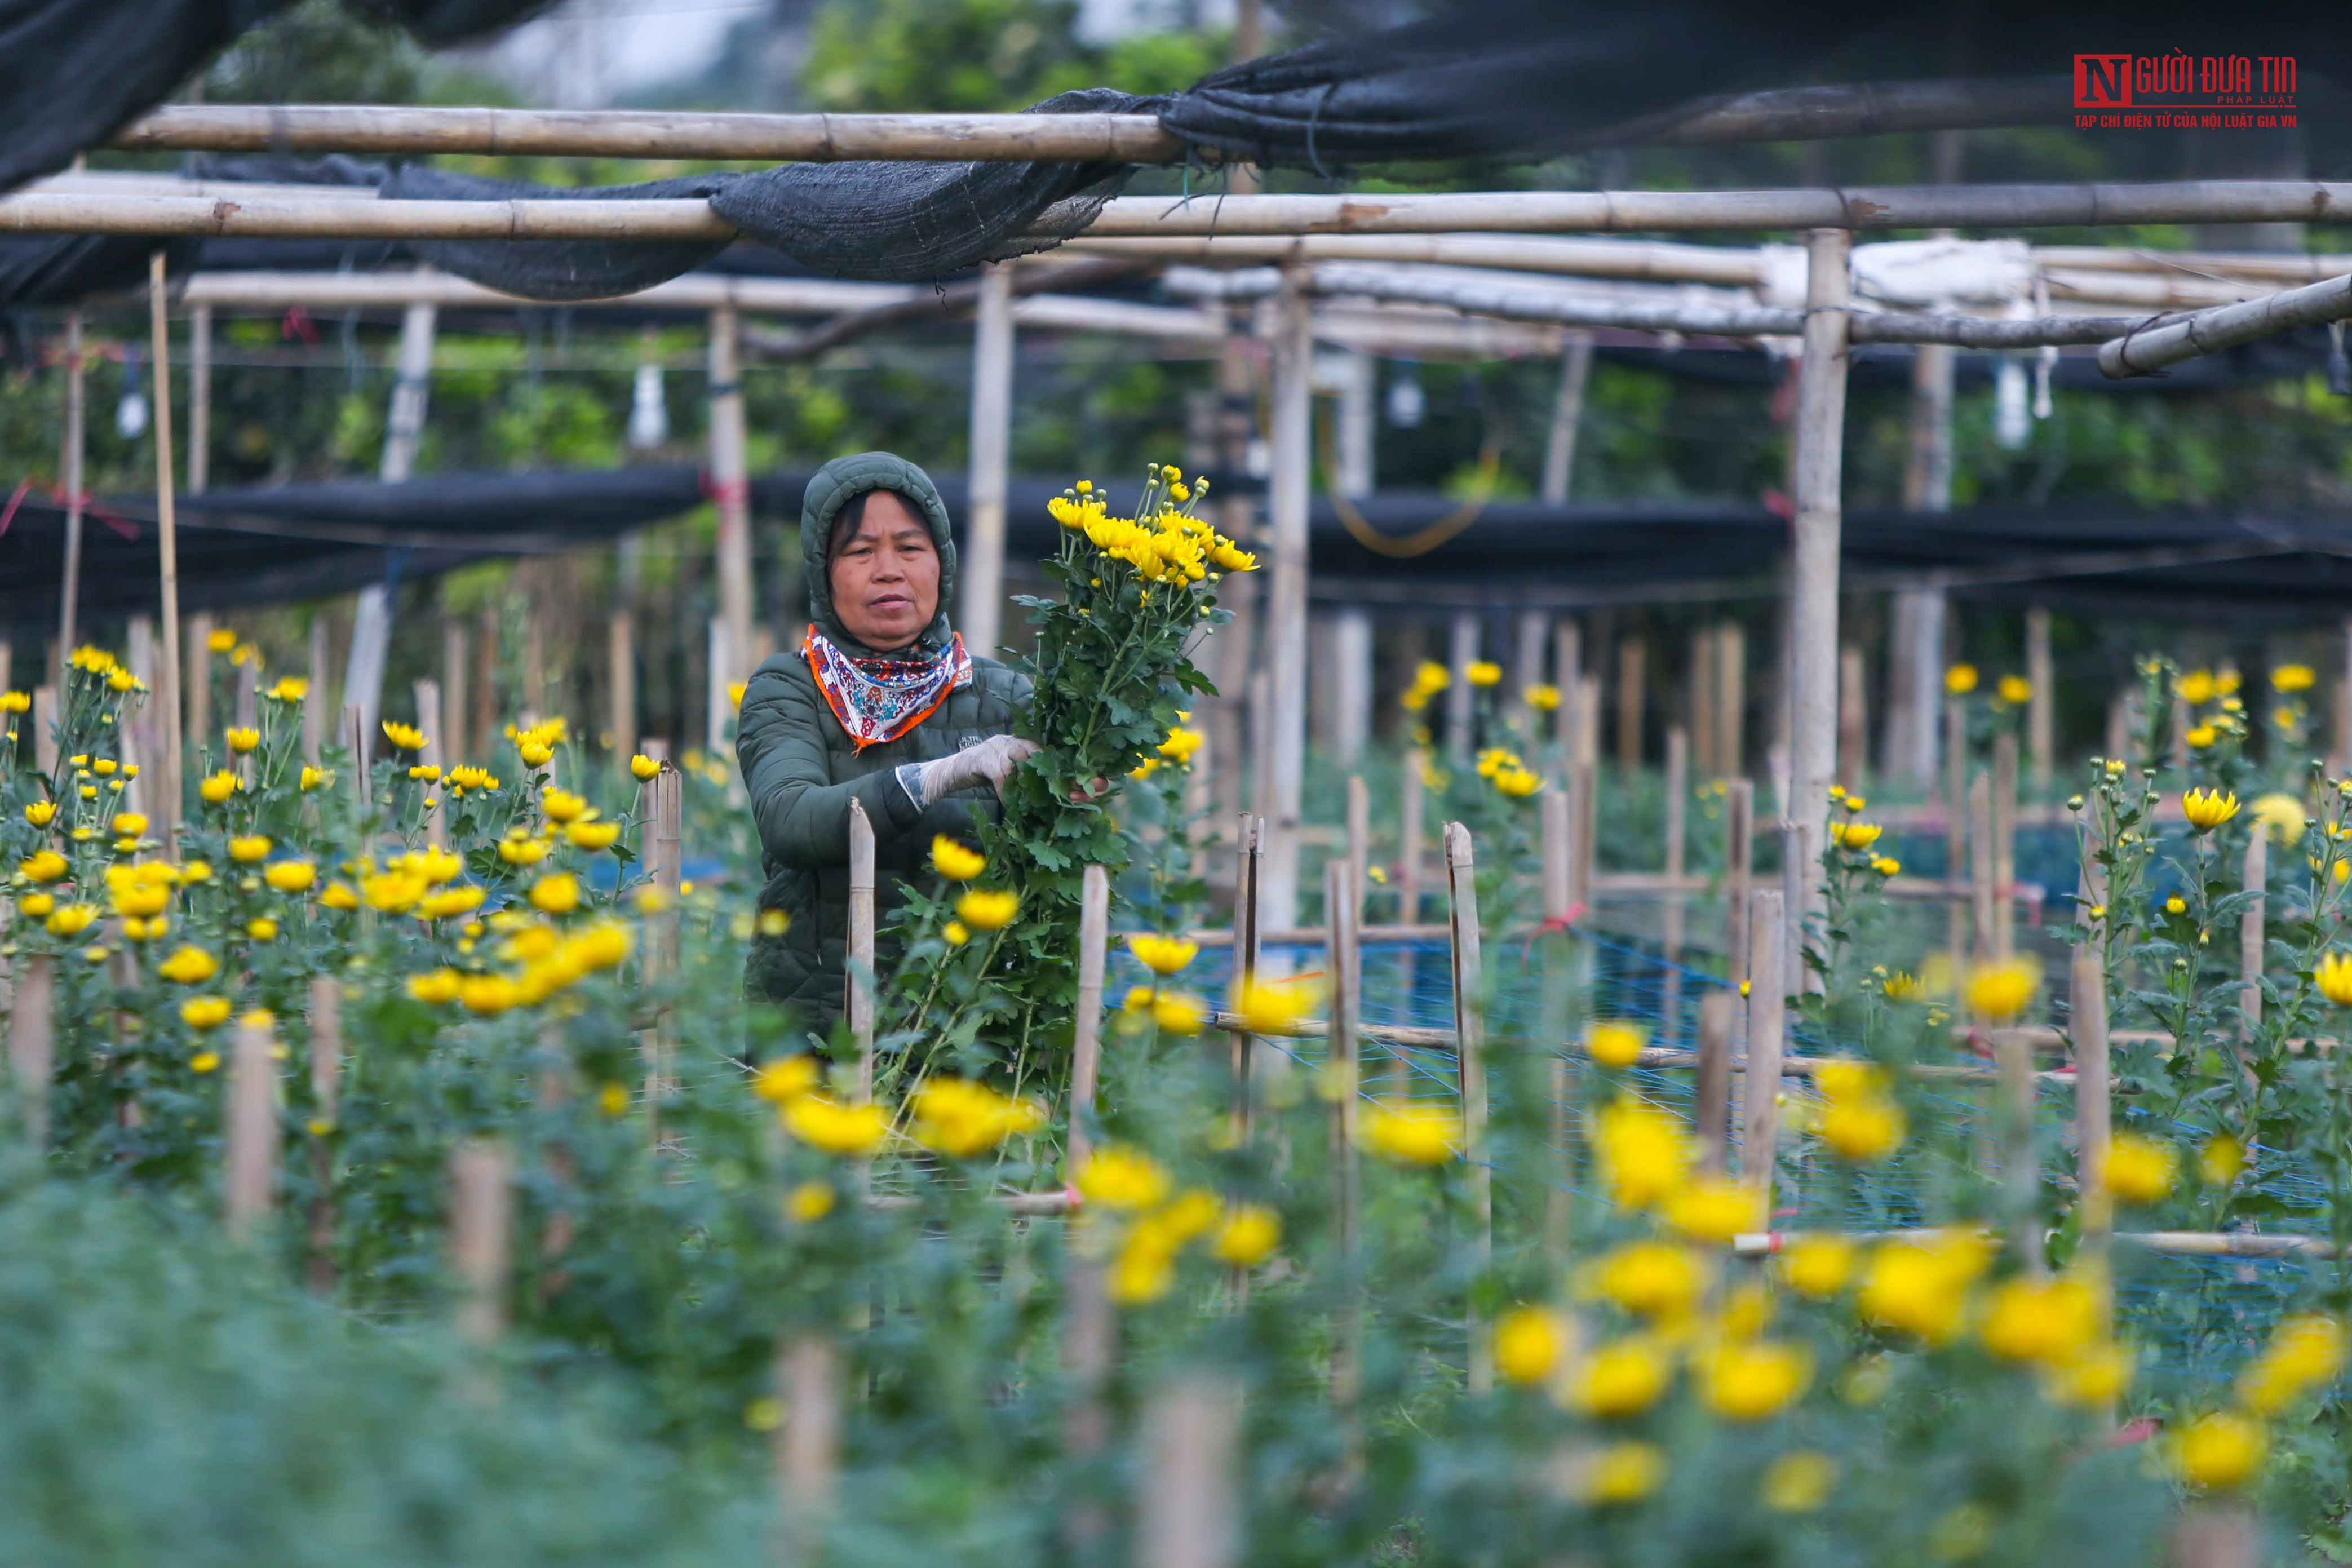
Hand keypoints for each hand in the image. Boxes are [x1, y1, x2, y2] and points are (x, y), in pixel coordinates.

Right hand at [912, 735, 1039, 804]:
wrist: (952, 771)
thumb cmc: (981, 772)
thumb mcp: (1003, 768)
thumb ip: (1018, 772)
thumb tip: (1039, 787)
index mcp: (1011, 741)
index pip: (1033, 745)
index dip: (1043, 759)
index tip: (1052, 775)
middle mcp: (1004, 741)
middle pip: (1026, 751)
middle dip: (1034, 771)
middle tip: (1040, 791)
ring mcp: (992, 748)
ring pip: (1013, 763)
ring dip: (1021, 784)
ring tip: (1026, 800)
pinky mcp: (982, 758)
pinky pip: (999, 775)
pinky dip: (1005, 790)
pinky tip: (1008, 802)